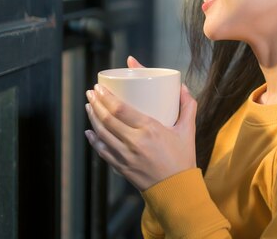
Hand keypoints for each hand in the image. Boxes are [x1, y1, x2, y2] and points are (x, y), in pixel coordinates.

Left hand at [84, 56, 197, 190]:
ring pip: (101, 134)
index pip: (121, 109)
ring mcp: (126, 156)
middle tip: (91, 93)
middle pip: (107, 119)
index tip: (100, 87)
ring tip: (89, 106)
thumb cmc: (183, 159)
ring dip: (92, 118)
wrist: (177, 189)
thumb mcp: (188, 130)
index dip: (106, 96)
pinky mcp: (121, 167)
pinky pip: (102, 151)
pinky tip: (89, 131)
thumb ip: (188, 106)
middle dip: (96, 103)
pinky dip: (94, 140)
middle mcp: (135, 142)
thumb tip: (182, 87)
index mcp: (150, 129)